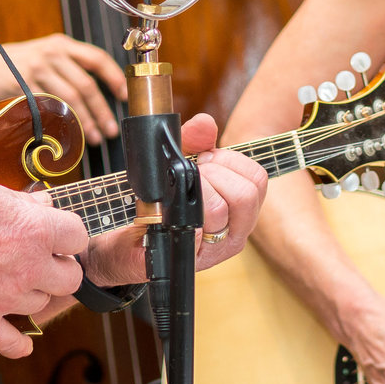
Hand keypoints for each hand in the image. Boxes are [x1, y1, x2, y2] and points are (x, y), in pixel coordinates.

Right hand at [0, 32, 128, 137]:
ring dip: (87, 122)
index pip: (96, 58)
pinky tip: (71, 135)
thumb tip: (97, 92)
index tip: (124, 95)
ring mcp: (36, 71)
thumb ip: (67, 65)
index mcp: (60, 44)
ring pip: (71, 100)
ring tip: (96, 137)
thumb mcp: (42, 53)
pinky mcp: (23, 89)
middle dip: (102, 110)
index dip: (115, 77)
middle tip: (111, 128)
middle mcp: (50, 55)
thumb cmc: (13, 63)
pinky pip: (50, 109)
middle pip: (86, 85)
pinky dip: (64, 124)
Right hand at [0, 170, 87, 357]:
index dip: (66, 233)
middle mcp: (28, 268)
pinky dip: (17, 341)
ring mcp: (6, 300)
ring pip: (40, 305)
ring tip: (12, 285)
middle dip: (58, 269)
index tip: (53, 233)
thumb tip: (37, 203)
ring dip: (31, 295)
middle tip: (40, 261)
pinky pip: (14, 343)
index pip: (77, 234)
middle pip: (69, 278)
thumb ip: (13, 198)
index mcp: (32, 229)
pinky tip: (17, 336)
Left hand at [81, 113, 268, 287]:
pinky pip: (192, 231)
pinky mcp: (190, 260)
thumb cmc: (161, 205)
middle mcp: (236, 231)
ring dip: (195, 191)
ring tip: (179, 193)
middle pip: (246, 194)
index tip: (203, 160)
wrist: (128, 243)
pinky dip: (176, 215)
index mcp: (241, 208)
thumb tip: (204, 123)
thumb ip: (194, 141)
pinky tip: (165, 213)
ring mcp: (216, 249)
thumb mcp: (179, 166)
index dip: (228, 160)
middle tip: (191, 176)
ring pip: (220, 210)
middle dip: (213, 174)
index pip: (257, 178)